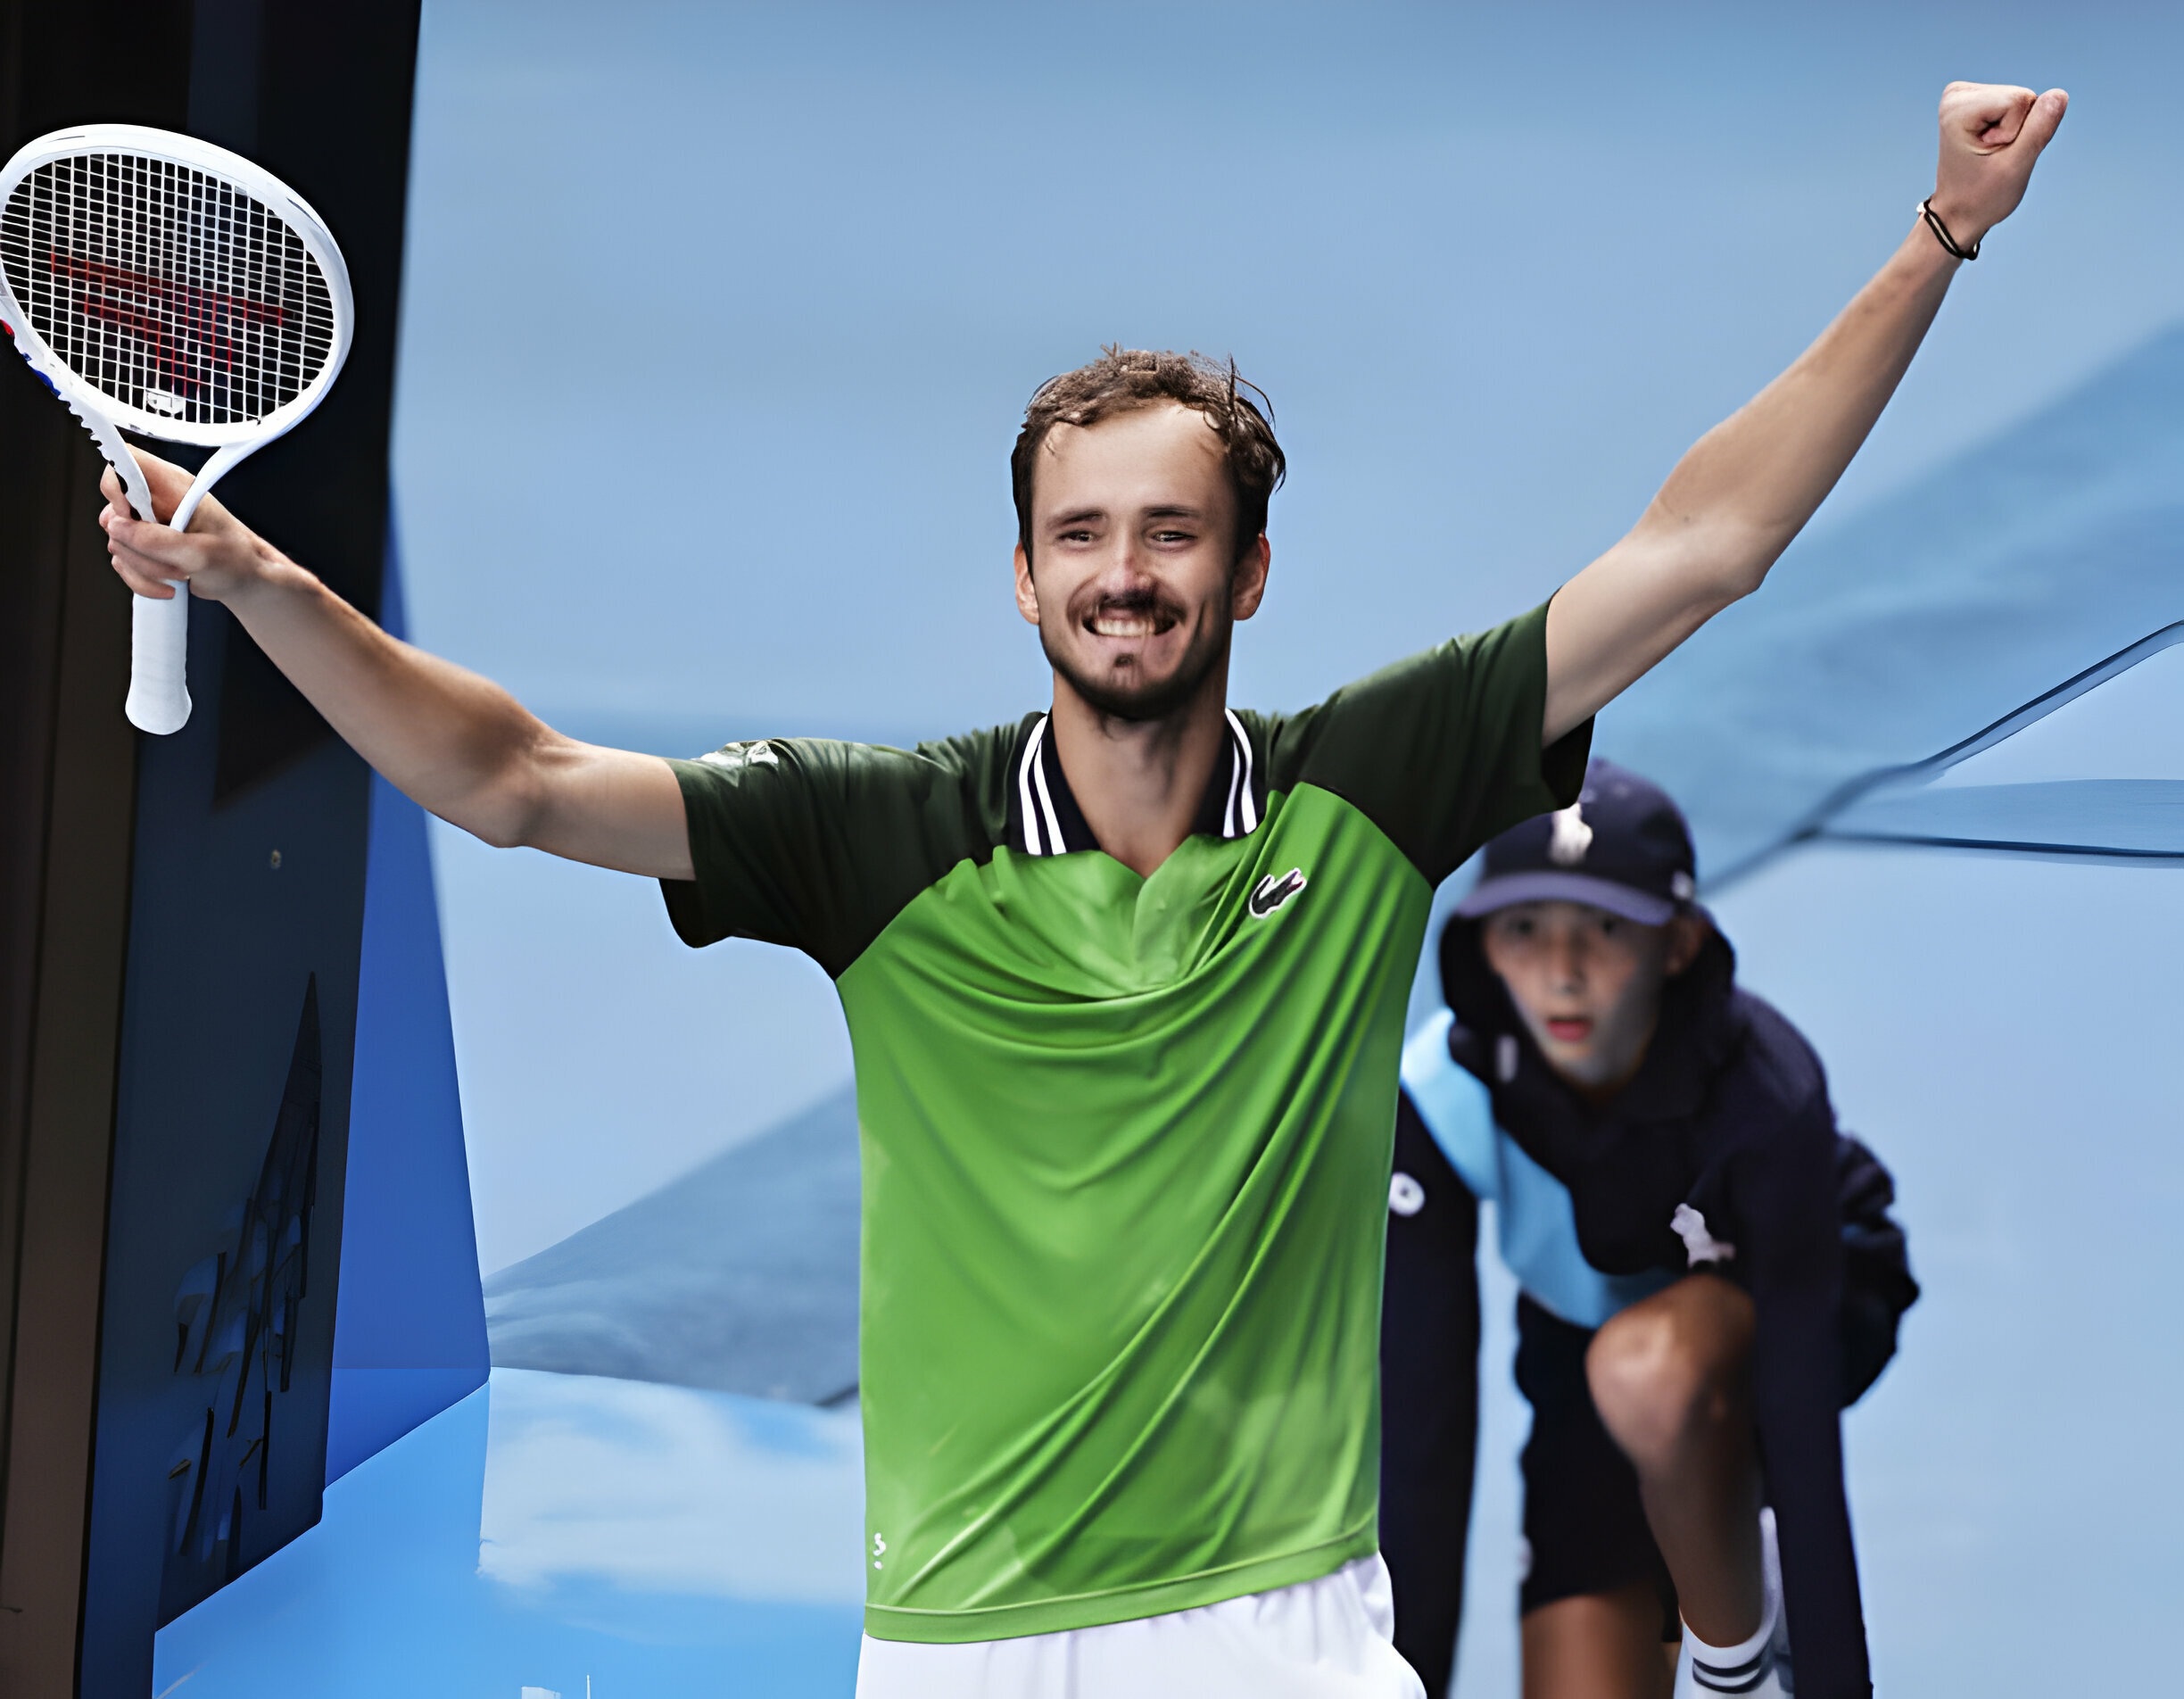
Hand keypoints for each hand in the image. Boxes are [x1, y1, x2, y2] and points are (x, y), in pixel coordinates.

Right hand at [100, 449, 286, 603]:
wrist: (246, 582)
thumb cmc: (237, 560)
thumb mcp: (200, 552)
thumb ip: (156, 539)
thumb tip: (118, 528)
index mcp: (173, 487)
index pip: (126, 462)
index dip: (116, 485)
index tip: (129, 515)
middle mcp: (156, 502)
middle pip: (114, 512)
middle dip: (138, 545)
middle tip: (173, 558)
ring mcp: (147, 525)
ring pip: (117, 542)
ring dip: (144, 567)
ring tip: (180, 573)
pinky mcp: (143, 547)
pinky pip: (122, 562)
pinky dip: (141, 579)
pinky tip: (169, 585)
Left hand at [1929, 81, 2067, 248]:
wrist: (1958, 212)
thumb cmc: (1982, 196)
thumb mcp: (2015, 167)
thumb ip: (2038, 129)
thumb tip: (2059, 94)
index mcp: (1958, 107)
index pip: (2020, 99)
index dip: (2016, 133)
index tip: (1992, 154)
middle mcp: (1957, 93)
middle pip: (2022, 97)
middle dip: (2017, 130)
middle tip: (1993, 156)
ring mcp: (1965, 95)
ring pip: (2023, 100)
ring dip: (2015, 130)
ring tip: (1990, 153)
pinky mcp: (1977, 99)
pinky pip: (2018, 104)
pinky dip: (2012, 127)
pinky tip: (1992, 144)